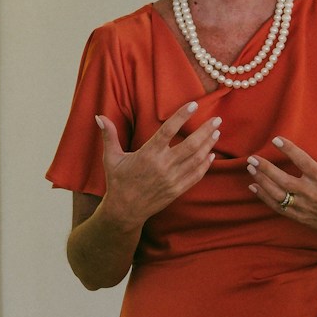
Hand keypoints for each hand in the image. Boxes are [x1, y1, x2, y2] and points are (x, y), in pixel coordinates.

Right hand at [96, 102, 219, 225]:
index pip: (168, 130)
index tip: (194, 105)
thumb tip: (99, 116)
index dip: (182, 116)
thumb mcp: (111, 157)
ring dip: (208, 145)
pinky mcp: (177, 190)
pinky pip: (196, 175)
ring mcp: (172, 179)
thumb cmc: (117, 181)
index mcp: (148, 154)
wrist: (125, 211)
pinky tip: (211, 155)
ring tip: (217, 132)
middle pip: (190, 145)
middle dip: (206, 130)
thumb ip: (109, 135)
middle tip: (217, 119)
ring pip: (196, 159)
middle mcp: (162, 166)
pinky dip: (205, 165)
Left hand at [247, 131, 316, 247]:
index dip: (289, 150)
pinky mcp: (298, 215)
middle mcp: (311, 193)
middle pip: (284, 180)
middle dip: (266, 169)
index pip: (303, 162)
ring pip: (278, 194)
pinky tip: (254, 187)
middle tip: (252, 158)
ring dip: (262, 181)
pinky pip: (278, 207)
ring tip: (250, 168)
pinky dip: (264, 197)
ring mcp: (303, 206)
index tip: (275, 139)